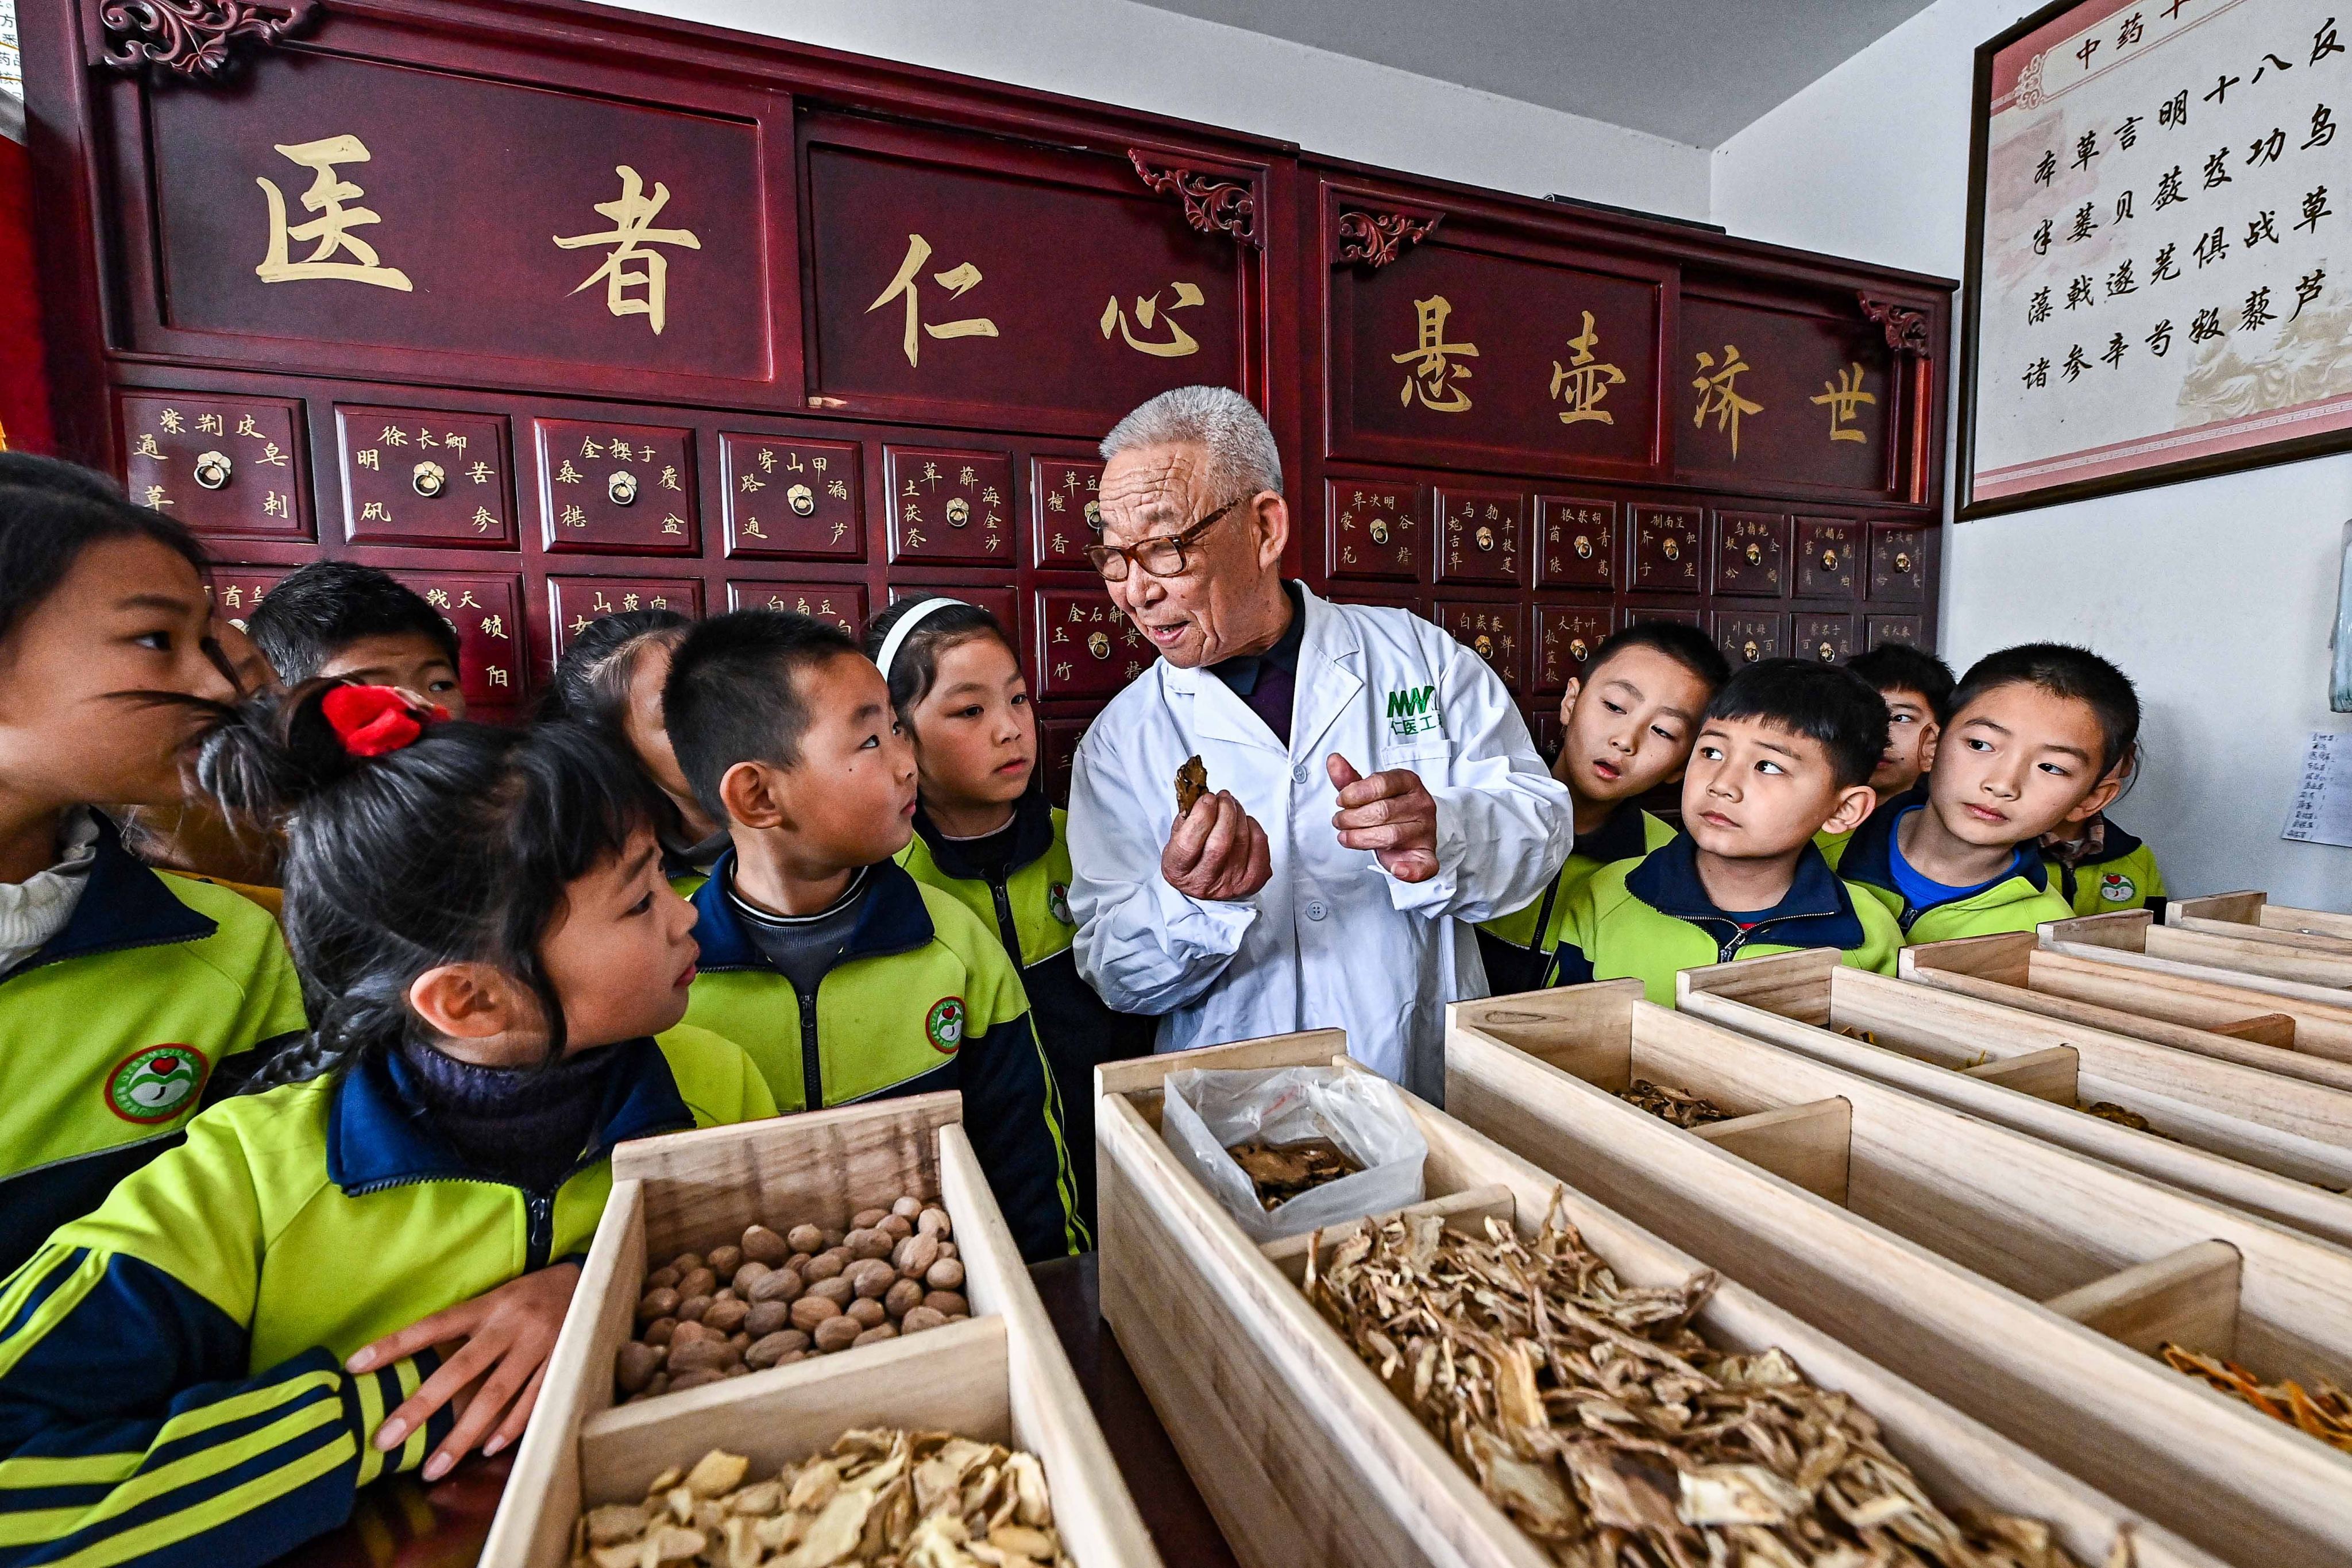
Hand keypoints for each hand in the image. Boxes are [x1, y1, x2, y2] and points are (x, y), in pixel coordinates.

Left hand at [350, 1262, 581, 1480]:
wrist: (590, 1279)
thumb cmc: (531, 1295)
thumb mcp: (496, 1299)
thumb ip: (466, 1328)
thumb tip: (418, 1365)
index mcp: (488, 1306)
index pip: (433, 1325)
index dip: (395, 1345)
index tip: (355, 1365)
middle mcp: (510, 1325)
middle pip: (460, 1368)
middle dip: (421, 1406)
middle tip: (386, 1439)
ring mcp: (538, 1346)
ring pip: (496, 1394)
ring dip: (463, 1434)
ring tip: (433, 1467)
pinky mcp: (562, 1361)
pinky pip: (534, 1401)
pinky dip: (511, 1427)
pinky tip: (487, 1450)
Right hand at [1162, 790, 1272, 901]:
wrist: (1206, 887)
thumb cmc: (1190, 859)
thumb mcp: (1176, 841)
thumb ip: (1185, 819)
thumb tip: (1201, 796)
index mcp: (1179, 870)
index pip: (1190, 843)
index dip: (1201, 815)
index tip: (1207, 798)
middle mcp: (1205, 881)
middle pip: (1220, 841)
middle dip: (1225, 810)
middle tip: (1223, 797)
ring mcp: (1232, 883)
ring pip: (1242, 838)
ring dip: (1238, 813)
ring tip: (1232, 806)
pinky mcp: (1254, 880)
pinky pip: (1260, 843)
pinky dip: (1253, 826)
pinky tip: (1243, 823)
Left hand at [1328, 755, 1438, 883]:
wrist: (1411, 830)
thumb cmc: (1388, 809)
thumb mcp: (1368, 792)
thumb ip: (1350, 780)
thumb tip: (1333, 761)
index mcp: (1408, 782)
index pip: (1381, 783)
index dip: (1354, 793)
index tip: (1341, 801)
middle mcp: (1422, 804)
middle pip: (1382, 810)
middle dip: (1351, 818)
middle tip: (1339, 821)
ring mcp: (1426, 830)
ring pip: (1391, 835)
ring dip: (1360, 839)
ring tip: (1345, 836)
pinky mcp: (1427, 855)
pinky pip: (1425, 865)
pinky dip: (1409, 870)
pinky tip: (1395, 869)